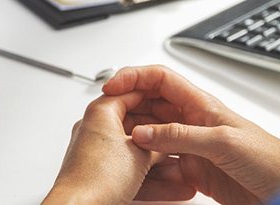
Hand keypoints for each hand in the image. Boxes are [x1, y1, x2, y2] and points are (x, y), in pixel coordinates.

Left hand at [43, 91, 195, 204]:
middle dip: (163, 136)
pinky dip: (150, 179)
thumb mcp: (140, 154)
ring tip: (183, 170)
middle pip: (137, 125)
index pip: (132, 93)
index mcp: (101, 112)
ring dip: (161, 163)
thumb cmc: (97, 178)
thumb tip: (169, 142)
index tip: (174, 104)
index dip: (158, 98)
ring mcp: (97, 153)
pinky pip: (130, 172)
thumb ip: (158, 143)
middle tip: (182, 137)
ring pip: (135, 153)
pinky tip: (172, 187)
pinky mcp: (100, 175)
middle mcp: (96, 129)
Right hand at [103, 66, 279, 204]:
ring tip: (116, 146)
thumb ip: (180, 136)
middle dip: (128, 108)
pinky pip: (162, 162)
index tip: (110, 86)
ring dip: (135, 139)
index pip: (159, 78)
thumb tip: (142, 132)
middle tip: (106, 120)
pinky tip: (138, 172)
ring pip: (153, 135)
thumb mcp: (221, 142)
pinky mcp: (194, 169)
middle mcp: (193, 120)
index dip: (133, 76)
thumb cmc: (269, 157)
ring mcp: (192, 145)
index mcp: (200, 103)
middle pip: (151, 104)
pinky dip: (149, 166)